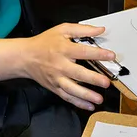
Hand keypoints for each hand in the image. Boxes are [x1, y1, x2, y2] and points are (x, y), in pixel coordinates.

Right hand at [0, 23, 114, 110]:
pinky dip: (78, 103)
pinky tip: (89, 106)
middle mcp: (60, 65)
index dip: (98, 54)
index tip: (111, 56)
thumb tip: (100, 30)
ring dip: (86, 95)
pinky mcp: (54, 87)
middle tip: (106, 82)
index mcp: (63, 49)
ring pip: (72, 89)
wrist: (25, 57)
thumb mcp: (62, 30)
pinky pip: (67, 97)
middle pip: (78, 73)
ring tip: (99, 99)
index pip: (83, 52)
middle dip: (93, 79)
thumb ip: (82, 30)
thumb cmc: (45, 43)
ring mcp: (57, 78)